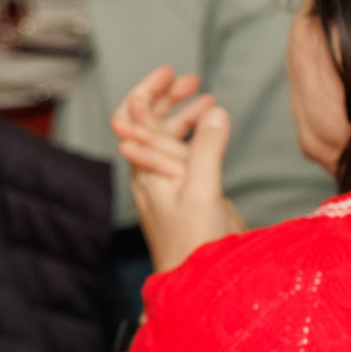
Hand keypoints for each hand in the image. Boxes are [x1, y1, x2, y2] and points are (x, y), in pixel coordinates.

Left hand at [111, 66, 245, 273]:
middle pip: (151, 125)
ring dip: (186, 116)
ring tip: (207, 98)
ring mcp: (171, 184)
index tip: (169, 73)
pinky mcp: (190, 194)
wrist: (199, 279)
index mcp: (146, 168)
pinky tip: (215, 131)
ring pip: (172, 140)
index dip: (148, 91)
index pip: (135, 119)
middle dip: (168, 98)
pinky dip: (200, 137)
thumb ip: (207, 148)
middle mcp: (153, 173)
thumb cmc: (194, 241)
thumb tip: (215, 112)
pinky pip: (189, 156)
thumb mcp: (202, 189)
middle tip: (190, 80)